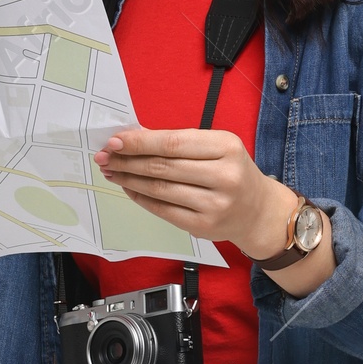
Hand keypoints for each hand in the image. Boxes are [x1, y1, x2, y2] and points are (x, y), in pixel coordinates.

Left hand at [93, 127, 297, 262]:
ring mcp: (215, 205)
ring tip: (112, 171)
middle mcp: (224, 176)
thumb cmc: (232, 171)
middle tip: (104, 157)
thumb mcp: (217, 147)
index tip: (115, 141)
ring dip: (130, 179)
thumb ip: (179, 142)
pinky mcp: (204, 226)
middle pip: (163, 167)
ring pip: (160, 190)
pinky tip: (129, 188)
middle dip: (128, 161)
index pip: (173, 143)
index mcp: (226, 147)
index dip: (140, 142)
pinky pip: (163, 210)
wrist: (257, 210)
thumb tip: (134, 137)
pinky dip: (142, 198)